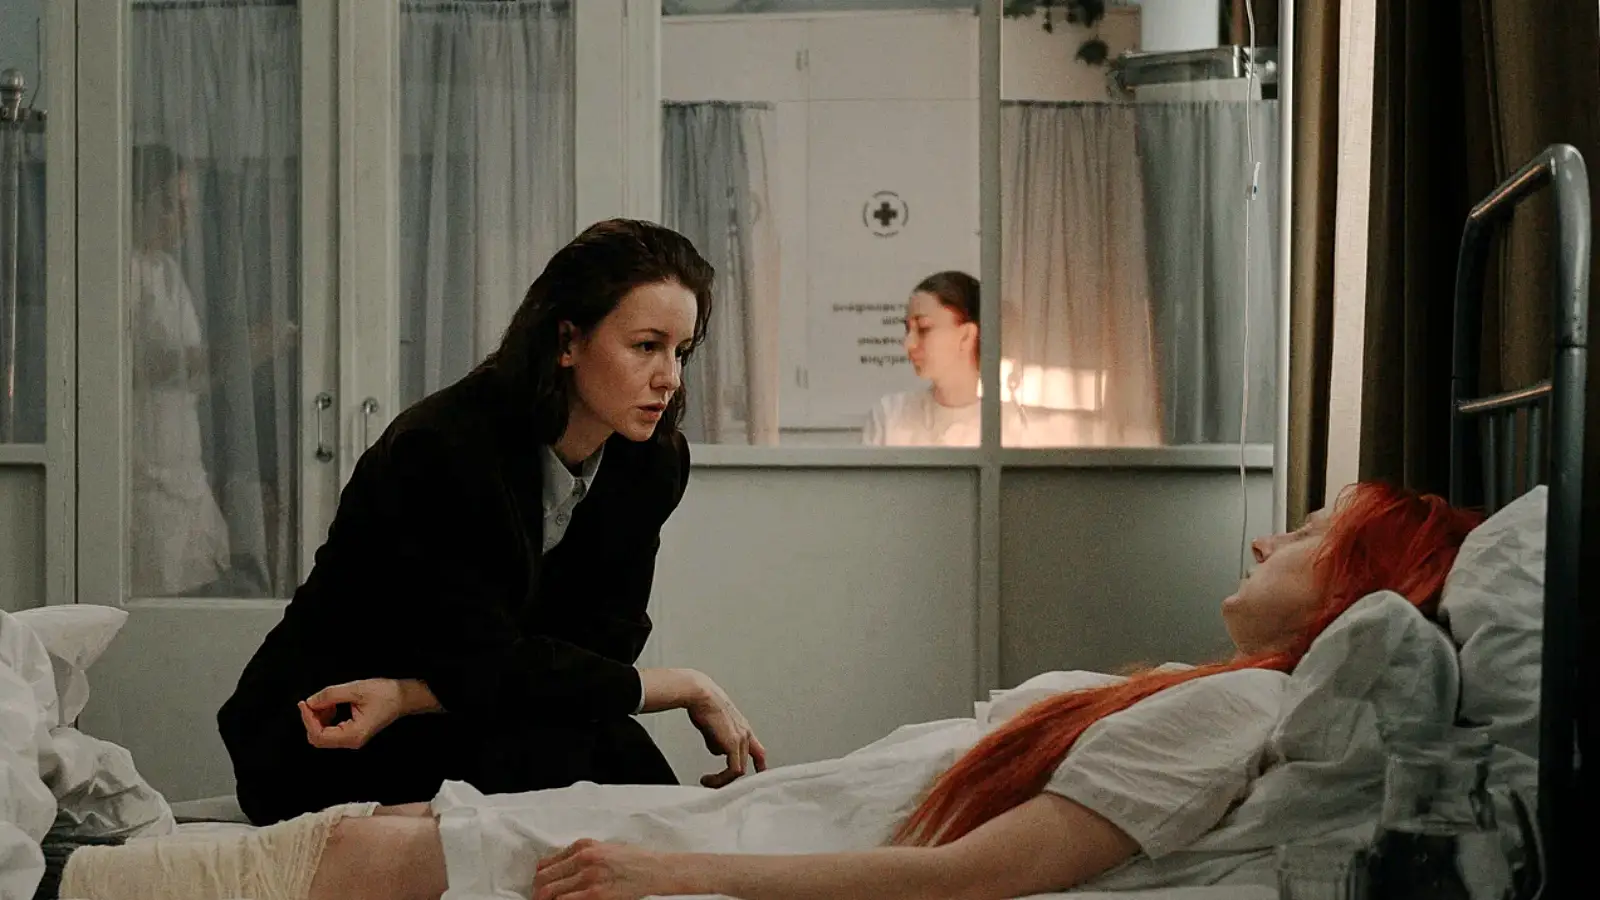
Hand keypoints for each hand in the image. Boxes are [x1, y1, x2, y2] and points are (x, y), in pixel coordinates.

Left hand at [299, 677, 430, 749]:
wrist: (403, 697)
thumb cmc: (386, 694)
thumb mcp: (356, 689)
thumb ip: (330, 695)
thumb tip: (310, 702)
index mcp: (353, 734)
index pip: (319, 734)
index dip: (308, 719)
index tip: (304, 703)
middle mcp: (351, 741)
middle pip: (318, 738)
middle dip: (311, 720)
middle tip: (312, 702)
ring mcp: (351, 738)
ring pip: (322, 735)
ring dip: (318, 718)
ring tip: (325, 701)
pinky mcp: (351, 733)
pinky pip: (330, 731)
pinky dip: (325, 718)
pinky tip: (331, 706)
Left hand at [534, 839, 670, 899]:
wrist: (653, 870)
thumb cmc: (632, 859)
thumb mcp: (603, 848)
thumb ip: (580, 855)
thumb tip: (556, 866)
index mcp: (583, 846)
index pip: (546, 863)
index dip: (538, 877)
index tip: (539, 884)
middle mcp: (583, 859)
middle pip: (543, 877)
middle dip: (537, 890)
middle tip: (538, 898)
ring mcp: (588, 877)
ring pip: (549, 891)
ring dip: (544, 899)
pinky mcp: (595, 894)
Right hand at [685, 673, 767, 787]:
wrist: (700, 694)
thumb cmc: (703, 703)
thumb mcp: (713, 726)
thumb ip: (718, 740)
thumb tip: (717, 750)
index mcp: (742, 728)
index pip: (758, 750)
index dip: (759, 765)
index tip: (758, 774)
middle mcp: (745, 734)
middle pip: (748, 764)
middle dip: (731, 777)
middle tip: (716, 784)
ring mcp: (741, 738)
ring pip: (740, 770)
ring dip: (723, 780)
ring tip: (708, 782)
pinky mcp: (733, 743)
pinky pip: (733, 770)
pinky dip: (720, 779)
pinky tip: (708, 779)